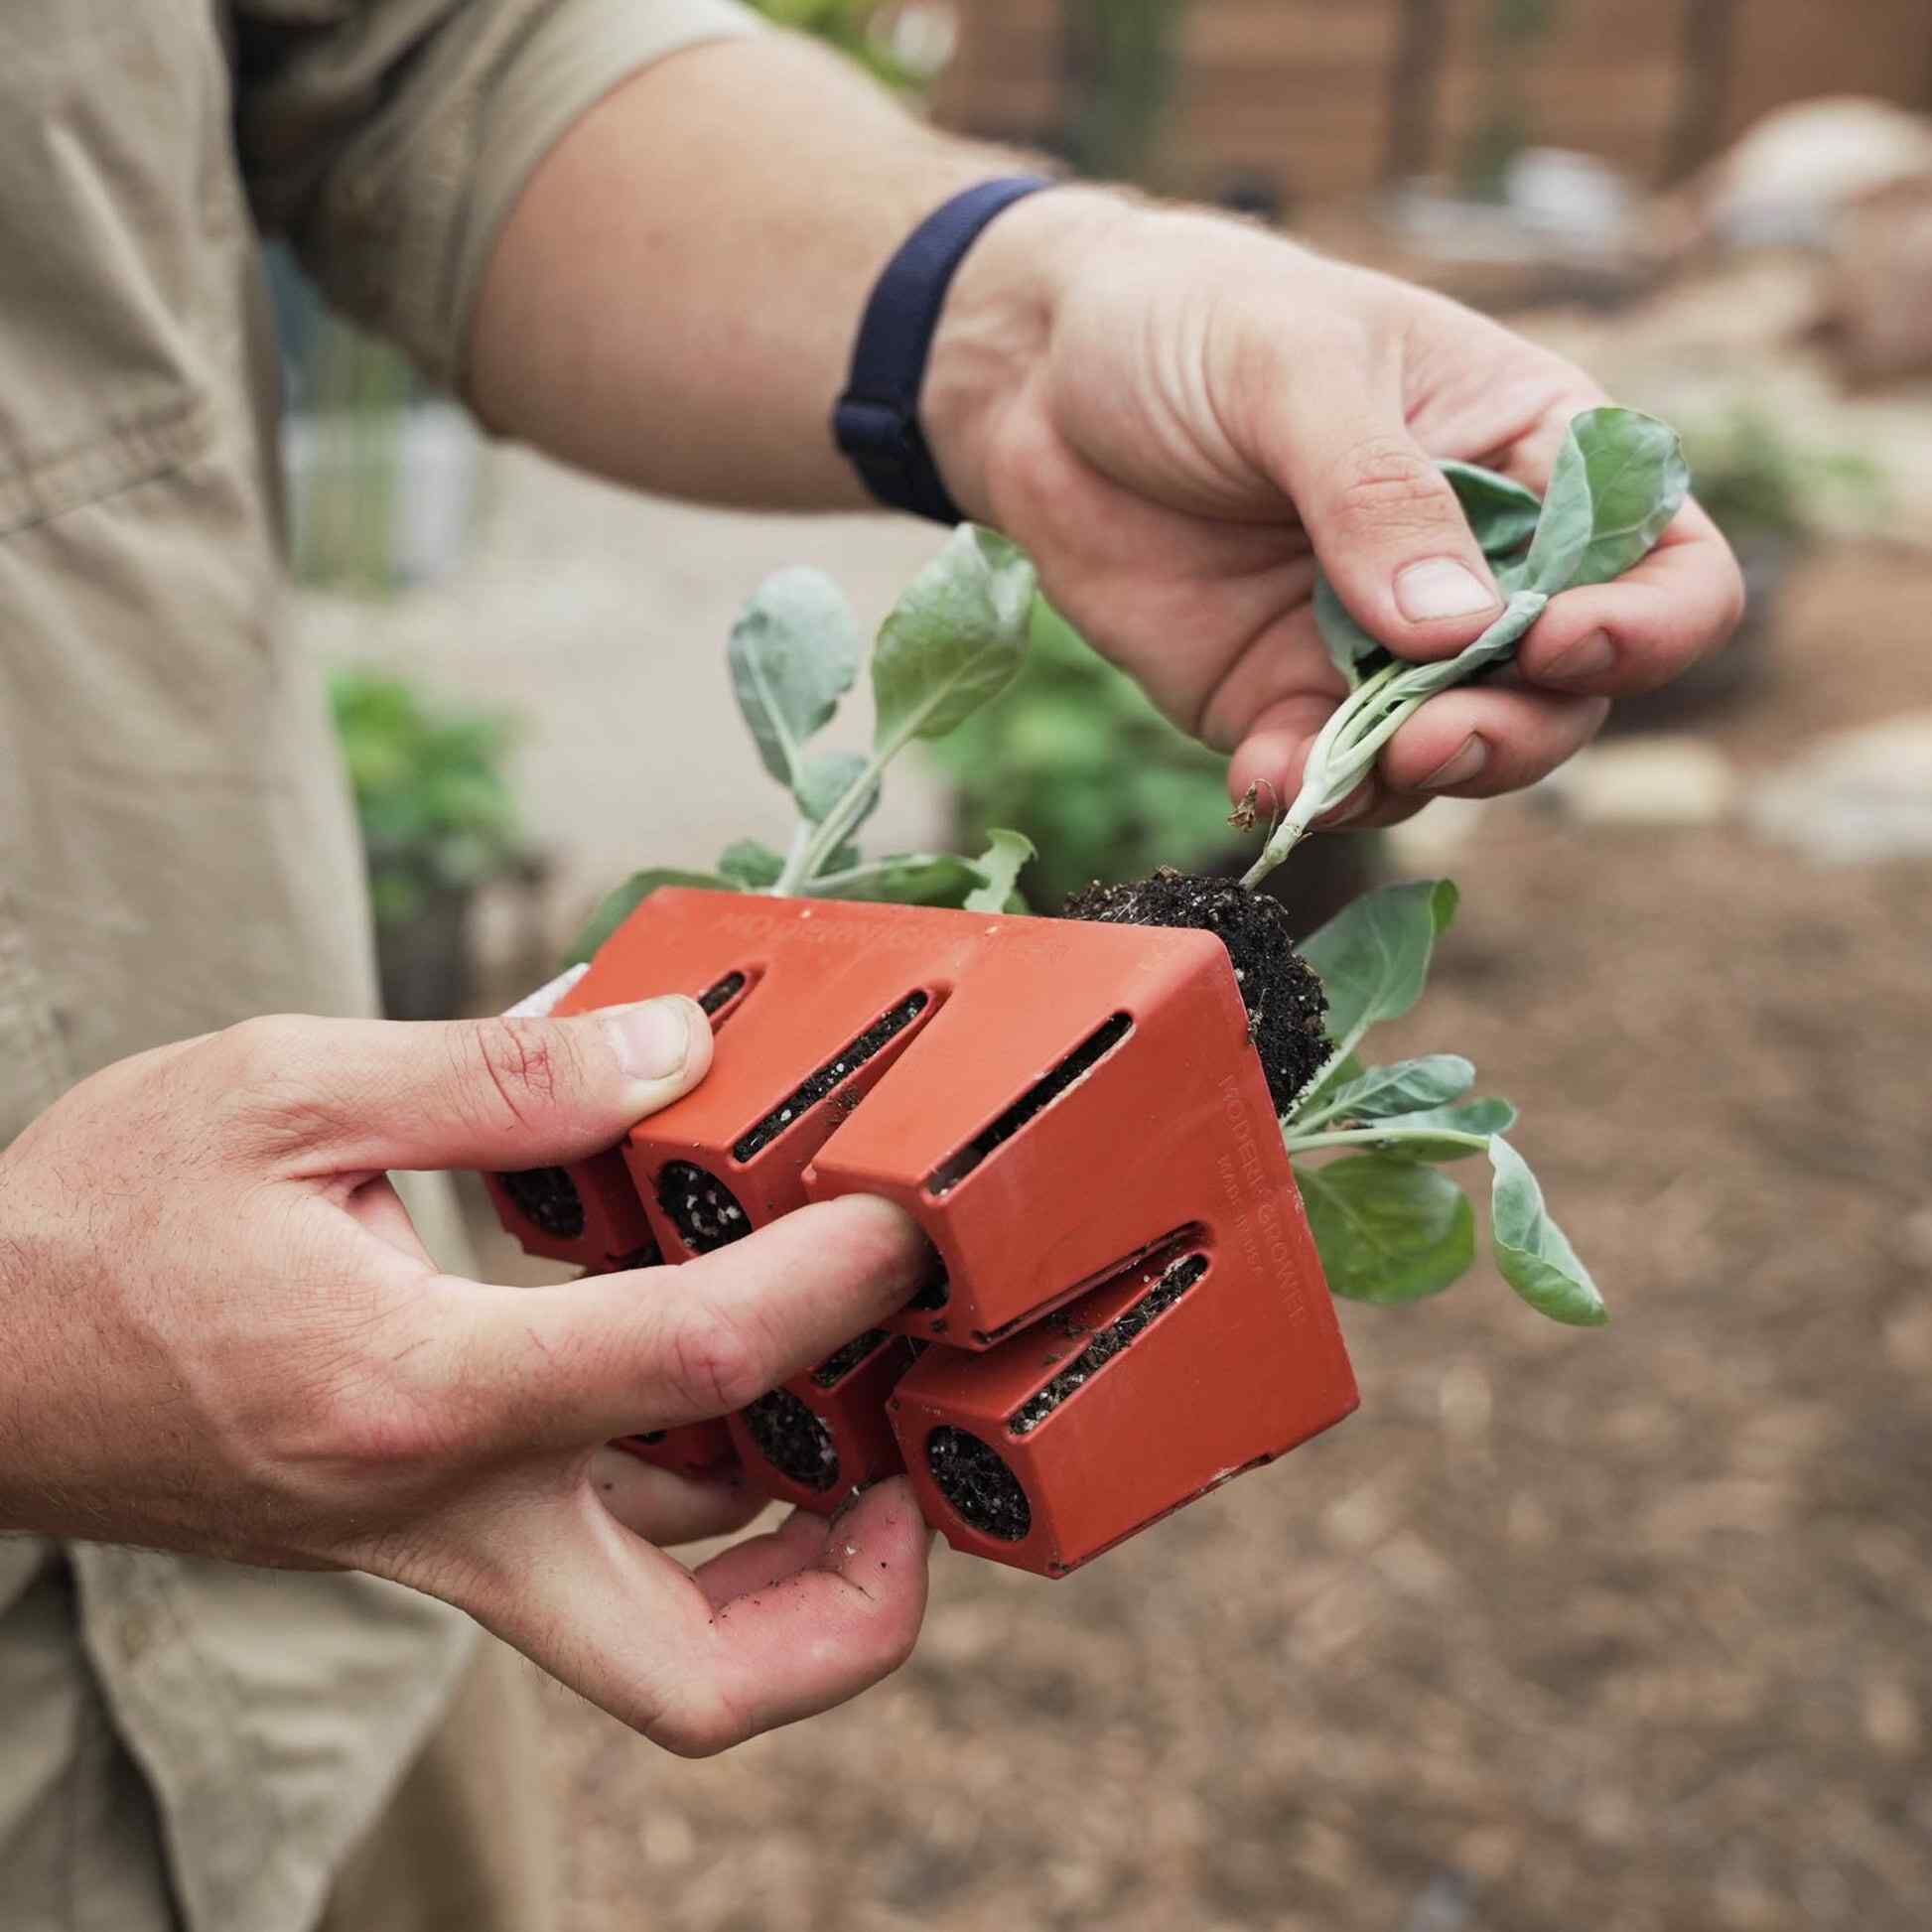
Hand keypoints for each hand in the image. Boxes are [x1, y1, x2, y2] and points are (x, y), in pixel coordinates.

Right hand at [0, 1000, 933, 1754]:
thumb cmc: (95, 1223)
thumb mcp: (283, 1089)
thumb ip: (499, 1077)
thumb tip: (678, 1047)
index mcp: (418, 1390)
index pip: (699, 1364)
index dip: (838, 1285)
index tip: (913, 1216)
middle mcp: (448, 1511)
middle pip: (705, 1674)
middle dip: (860, 1604)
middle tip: (925, 1470)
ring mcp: (440, 1546)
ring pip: (664, 1645)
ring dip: (797, 1561)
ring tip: (867, 1414)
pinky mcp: (428, 1536)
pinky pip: (603, 1561)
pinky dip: (700, 1501)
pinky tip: (723, 1387)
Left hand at [928, 192, 1745, 824]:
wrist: (1036, 381)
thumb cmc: (1189, 323)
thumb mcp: (1293, 367)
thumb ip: (1377, 492)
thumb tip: (1456, 629)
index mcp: (1530, 453)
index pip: (1661, 561)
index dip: (1645, 622)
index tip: (1557, 639)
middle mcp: (1477, 565)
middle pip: (1565, 693)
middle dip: (1518, 729)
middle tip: (1434, 737)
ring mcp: (1380, 646)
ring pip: (1459, 752)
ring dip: (1423, 777)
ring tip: (1361, 765)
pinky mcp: (1284, 700)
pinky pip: (1331, 777)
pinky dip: (1312, 794)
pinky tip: (1265, 778)